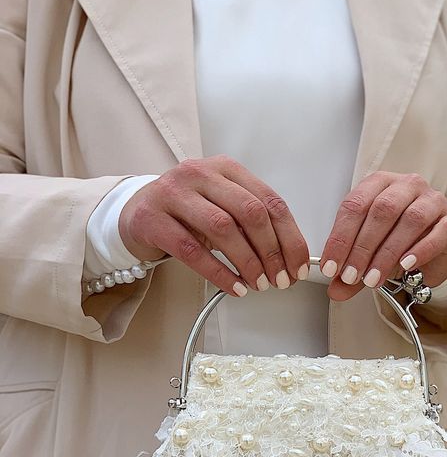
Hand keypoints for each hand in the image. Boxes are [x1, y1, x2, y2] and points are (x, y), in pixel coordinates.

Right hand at [118, 155, 309, 295]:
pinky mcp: (153, 219)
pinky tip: (235, 287)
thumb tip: (289, 259)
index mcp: (226, 169)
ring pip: (223, 228)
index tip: (298, 266)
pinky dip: (219, 273)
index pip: (270, 201)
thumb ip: (253, 224)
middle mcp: (201, 173)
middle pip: (250, 212)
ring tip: (259, 285)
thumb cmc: (188, 214)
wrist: (136, 213)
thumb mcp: (223, 209)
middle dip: (272, 251)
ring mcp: (174, 193)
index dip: (290, 237)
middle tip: (280, 279)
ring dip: (248, 262)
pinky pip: (192, 251)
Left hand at [319, 171, 446, 301]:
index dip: (340, 237)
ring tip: (374, 278)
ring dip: (387, 253)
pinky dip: (420, 251)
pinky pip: (438, 233)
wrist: (432, 255)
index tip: (331, 266)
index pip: (355, 205)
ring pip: (410, 219)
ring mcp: (433, 201)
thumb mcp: (367, 256)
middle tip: (351, 275)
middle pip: (382, 210)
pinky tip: (406, 266)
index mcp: (380, 184)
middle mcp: (407, 186)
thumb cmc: (397, 244)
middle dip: (362, 247)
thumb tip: (336, 290)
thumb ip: (351, 270)